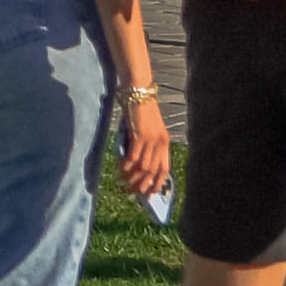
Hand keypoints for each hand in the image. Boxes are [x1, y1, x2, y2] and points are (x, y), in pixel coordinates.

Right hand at [109, 75, 171, 205]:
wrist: (138, 91)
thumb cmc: (140, 110)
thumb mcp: (147, 129)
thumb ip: (145, 145)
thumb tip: (136, 166)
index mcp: (165, 142)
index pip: (165, 169)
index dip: (157, 183)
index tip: (150, 194)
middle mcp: (160, 143)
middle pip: (153, 172)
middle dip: (142, 184)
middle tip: (132, 192)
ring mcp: (151, 139)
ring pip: (143, 167)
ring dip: (132, 177)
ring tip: (123, 181)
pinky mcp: (140, 135)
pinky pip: (133, 157)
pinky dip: (126, 165)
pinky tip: (120, 169)